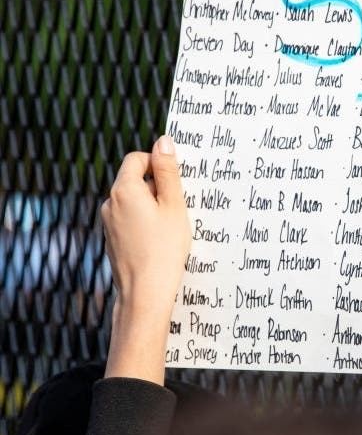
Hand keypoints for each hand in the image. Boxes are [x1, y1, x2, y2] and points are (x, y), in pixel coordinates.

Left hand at [102, 136, 189, 383]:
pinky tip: (161, 240)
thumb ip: (168, 172)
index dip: (158, 164)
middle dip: (157, 187)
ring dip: (153, 206)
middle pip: (134, 179)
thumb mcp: (174, 205)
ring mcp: (109, 222)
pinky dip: (145, 222)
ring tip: (172, 226)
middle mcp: (110, 202)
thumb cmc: (164, 248)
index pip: (137, 158)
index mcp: (124, 189)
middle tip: (180, 206)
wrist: (145, 292)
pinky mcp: (112, 238)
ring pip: (133, 200)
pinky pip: (130, 219)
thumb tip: (163, 141)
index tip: (177, 181)